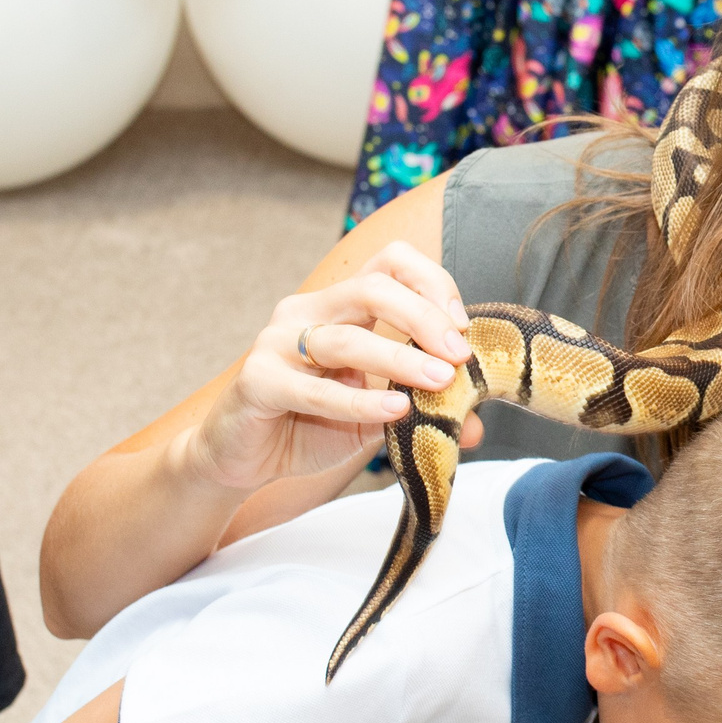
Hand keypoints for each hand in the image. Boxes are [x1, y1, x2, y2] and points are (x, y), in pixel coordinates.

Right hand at [183, 242, 483, 495]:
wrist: (243, 459)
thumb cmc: (310, 425)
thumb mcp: (377, 415)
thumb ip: (421, 409)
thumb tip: (478, 426)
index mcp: (340, 305)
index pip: (390, 263)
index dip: (431, 282)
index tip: (463, 325)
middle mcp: (308, 311)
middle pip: (372, 288)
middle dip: (424, 317)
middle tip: (459, 353)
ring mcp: (278, 342)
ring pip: (347, 339)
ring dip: (400, 360)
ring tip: (441, 381)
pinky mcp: (257, 379)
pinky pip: (314, 388)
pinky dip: (359, 402)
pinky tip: (395, 412)